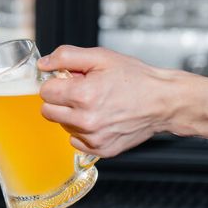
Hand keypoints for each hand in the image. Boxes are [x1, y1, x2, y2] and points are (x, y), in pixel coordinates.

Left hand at [38, 45, 179, 157]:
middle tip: (81, 91)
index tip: (69, 80)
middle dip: (59, 99)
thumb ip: (66, 56)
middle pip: (48, 111)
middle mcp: (86, 120)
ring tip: (95, 103)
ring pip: (62, 125)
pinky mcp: (101, 150)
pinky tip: (99, 118)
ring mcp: (93, 138)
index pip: (45, 92)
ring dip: (71, 115)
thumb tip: (43, 64)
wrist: (164, 102)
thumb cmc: (135, 78)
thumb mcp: (100, 57)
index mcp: (83, 95)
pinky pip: (75, 140)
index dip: (56, 82)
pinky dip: (82, 130)